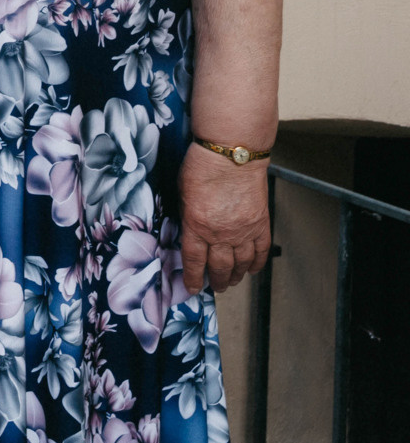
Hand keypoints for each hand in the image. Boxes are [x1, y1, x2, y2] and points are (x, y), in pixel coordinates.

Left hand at [179, 142, 271, 294]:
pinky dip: (257, 263)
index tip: (192, 288)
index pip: (194, 261)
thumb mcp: (181, 193)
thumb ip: (187, 216)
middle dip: (217, 281)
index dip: (193, 277)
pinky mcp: (261, 224)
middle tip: (215, 287)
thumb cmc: (202, 167)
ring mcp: (243, 231)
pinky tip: (253, 268)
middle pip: (219, 267)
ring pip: (242, 264)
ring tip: (233, 281)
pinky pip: (261, 251)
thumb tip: (190, 230)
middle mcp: (220, 234)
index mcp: (196, 226)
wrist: (232, 154)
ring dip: (237, 275)